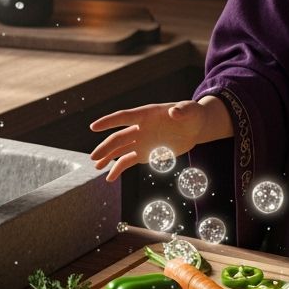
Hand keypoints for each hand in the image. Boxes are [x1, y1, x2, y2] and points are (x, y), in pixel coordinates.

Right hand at [90, 99, 208, 182]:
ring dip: (108, 157)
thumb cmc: (191, 114)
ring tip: (96, 166)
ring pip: (120, 150)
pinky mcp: (146, 153)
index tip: (94, 127)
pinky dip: (119, 168)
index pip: (124, 117)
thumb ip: (182, 111)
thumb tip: (174, 112)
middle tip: (93, 157)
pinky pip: (128, 161)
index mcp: (146, 114)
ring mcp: (141, 141)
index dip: (109, 122)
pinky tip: (110, 177)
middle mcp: (140, 128)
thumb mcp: (190, 110)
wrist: (194, 127)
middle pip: (118, 137)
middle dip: (105, 147)